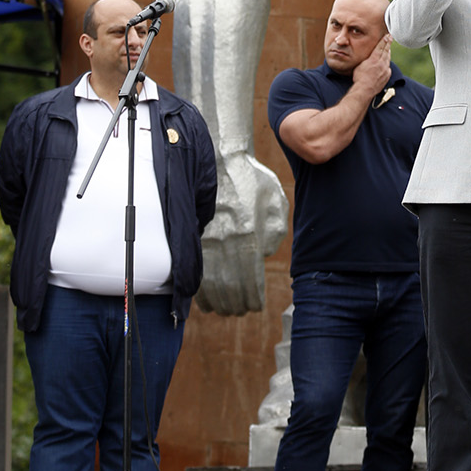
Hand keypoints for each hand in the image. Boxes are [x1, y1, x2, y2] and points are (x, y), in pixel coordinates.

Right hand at [196, 152, 289, 313]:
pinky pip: (195, 270)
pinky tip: (207, 297)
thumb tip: (264, 254)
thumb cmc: (252, 179)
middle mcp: (225, 240)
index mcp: (248, 233)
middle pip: (229, 286)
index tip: (256, 306)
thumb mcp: (276, 201)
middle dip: (237, 304)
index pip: (250, 278)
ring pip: (210, 283)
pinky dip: (201, 290)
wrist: (219, 160)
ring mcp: (206, 239)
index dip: (253, 297)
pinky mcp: (195, 237)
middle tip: (242, 310)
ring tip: (227, 309)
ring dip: (218, 301)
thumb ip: (275, 231)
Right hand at [351, 33, 392, 102]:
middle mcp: (381, 63)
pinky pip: (388, 67)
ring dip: (388, 52)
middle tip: (390, 37)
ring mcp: (385, 70)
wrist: (365, 89)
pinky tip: (386, 62)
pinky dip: (387, 63)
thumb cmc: (359, 77)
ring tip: (388, 48)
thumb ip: (366, 59)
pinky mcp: (387, 76)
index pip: (380, 47)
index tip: (387, 36)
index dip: (384, 40)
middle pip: (386, 51)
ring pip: (388, 59)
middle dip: (388, 44)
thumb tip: (369, 57)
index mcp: (374, 59)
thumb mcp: (360, 65)